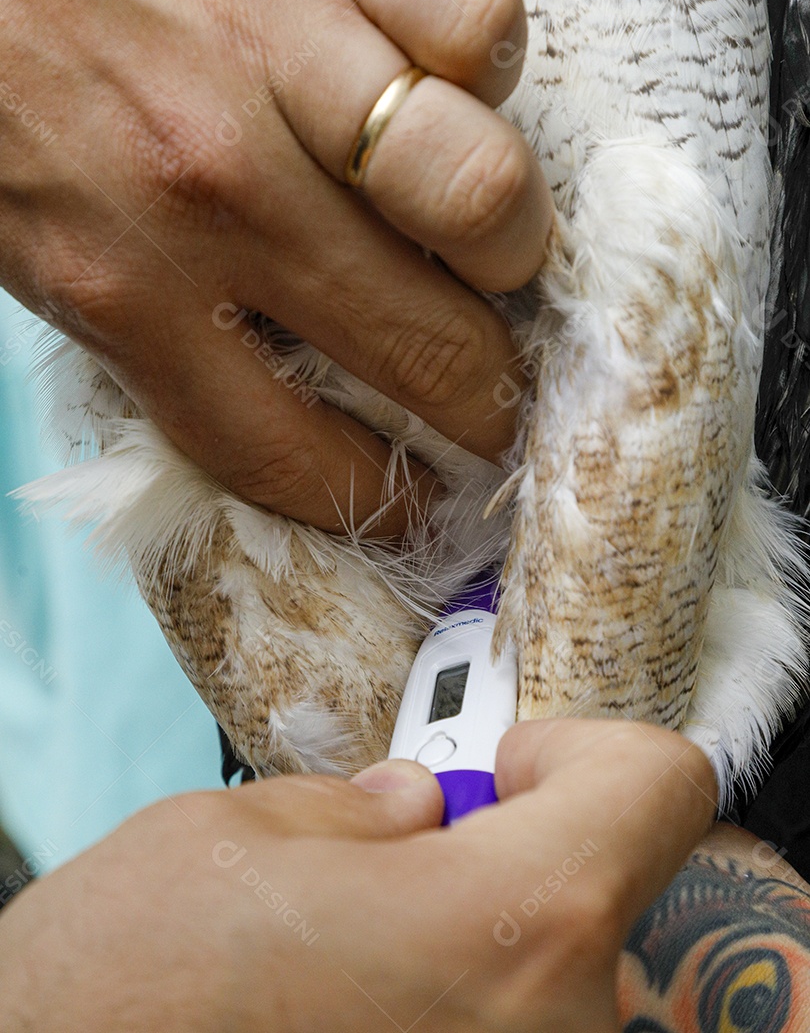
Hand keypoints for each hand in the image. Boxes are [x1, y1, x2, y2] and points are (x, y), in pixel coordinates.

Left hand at [0, 0, 552, 535]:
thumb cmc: (5, 111)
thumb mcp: (48, 269)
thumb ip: (167, 347)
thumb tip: (300, 414)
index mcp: (124, 289)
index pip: (294, 453)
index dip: (385, 501)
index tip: (425, 504)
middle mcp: (216, 190)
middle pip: (425, 349)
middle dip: (488, 406)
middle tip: (493, 401)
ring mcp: (276, 63)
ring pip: (483, 197)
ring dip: (509, 248)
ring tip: (488, 251)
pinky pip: (477, 27)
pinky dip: (484, 72)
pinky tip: (449, 94)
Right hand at [0, 720, 714, 1030]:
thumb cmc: (128, 985)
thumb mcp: (245, 832)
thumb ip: (366, 809)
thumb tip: (416, 813)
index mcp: (511, 928)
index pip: (660, 787)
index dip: (585, 752)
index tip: (507, 767)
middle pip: (603, 882)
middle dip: (520, 847)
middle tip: (416, 852)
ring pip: (555, 969)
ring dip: (484, 931)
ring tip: (367, 943)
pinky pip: (512, 1030)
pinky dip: (462, 997)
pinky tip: (363, 1005)